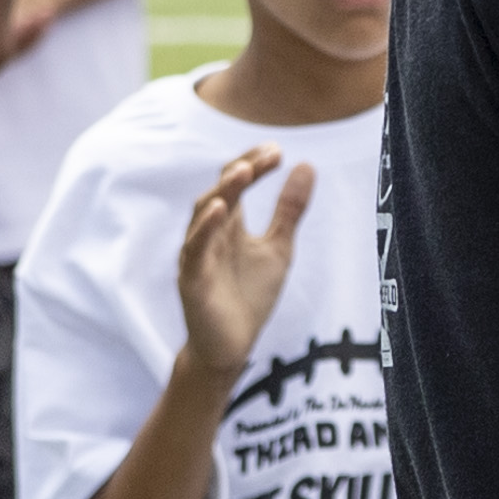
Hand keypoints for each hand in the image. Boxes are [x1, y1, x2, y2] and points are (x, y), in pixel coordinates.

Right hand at [177, 147, 307, 380]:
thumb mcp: (278, 248)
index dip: (253, 163)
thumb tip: (307, 165)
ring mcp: (198, 255)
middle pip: (221, 191)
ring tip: (244, 171)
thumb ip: (289, 210)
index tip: (277, 150)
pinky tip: (221, 209)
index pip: (235, 181)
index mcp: (229, 224)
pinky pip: (195, 249)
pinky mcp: (192, 280)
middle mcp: (210, 233)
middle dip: (242, 171)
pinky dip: (205, 228)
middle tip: (266, 156)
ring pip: (203, 214)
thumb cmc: (249, 296)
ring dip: (224, 191)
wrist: (231, 347)